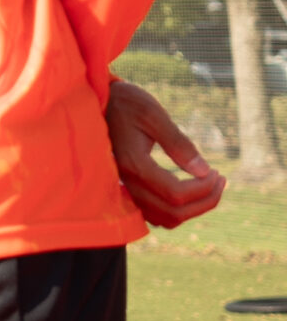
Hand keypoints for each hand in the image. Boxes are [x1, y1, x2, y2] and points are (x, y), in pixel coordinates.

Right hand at [106, 77, 225, 228]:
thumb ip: (178, 143)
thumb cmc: (127, 103)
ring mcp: (125, 187)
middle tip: (220, 180)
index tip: (216, 171)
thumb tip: (204, 171)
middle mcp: (127, 181)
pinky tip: (188, 192)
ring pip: (165, 218)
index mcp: (133, 163)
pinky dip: (177, 210)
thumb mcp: (154, 114)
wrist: (99, 101)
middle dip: (205, 201)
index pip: (176, 194)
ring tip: (210, 188)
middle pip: (173, 212)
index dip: (203, 189)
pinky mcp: (128, 187)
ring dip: (192, 210)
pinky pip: (155, 213)